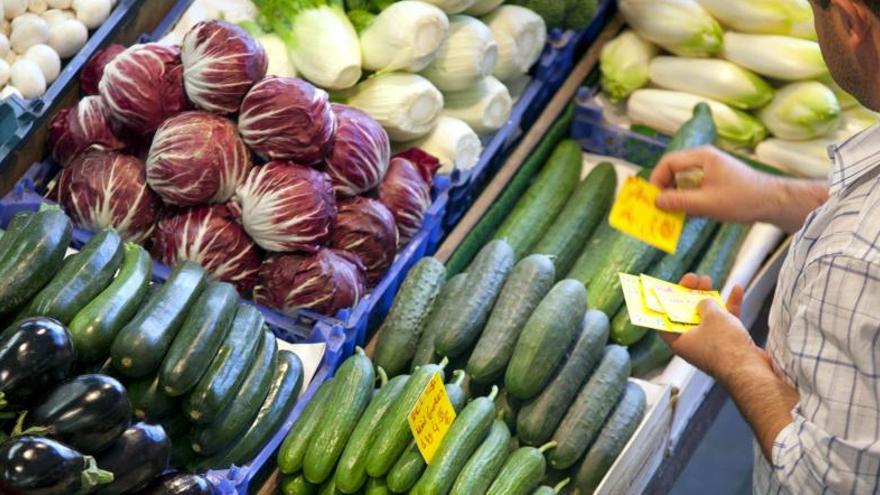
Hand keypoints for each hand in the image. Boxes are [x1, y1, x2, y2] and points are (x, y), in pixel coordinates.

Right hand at [651, 146, 778, 223]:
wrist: (773, 202)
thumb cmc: (742, 199)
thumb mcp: (707, 203)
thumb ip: (680, 201)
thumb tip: (656, 201)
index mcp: (702, 157)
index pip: (669, 162)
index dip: (657, 180)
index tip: (654, 199)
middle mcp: (704, 160)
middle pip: (674, 170)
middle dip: (665, 189)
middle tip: (661, 208)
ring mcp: (710, 170)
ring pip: (683, 180)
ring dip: (676, 196)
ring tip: (673, 213)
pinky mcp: (715, 181)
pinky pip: (693, 187)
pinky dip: (687, 199)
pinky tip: (689, 214)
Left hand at [659, 273, 766, 382]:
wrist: (750, 370)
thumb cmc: (724, 345)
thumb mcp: (711, 316)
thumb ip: (705, 304)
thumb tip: (704, 302)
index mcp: (679, 341)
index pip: (665, 321)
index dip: (665, 304)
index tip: (669, 289)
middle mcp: (693, 344)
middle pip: (687, 316)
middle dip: (689, 296)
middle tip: (693, 280)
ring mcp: (712, 344)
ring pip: (707, 317)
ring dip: (708, 298)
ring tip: (708, 280)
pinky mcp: (730, 344)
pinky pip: (727, 322)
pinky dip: (730, 306)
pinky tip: (737, 289)